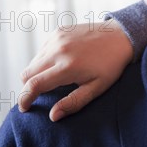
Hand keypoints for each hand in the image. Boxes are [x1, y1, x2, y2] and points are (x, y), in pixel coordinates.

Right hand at [18, 19, 133, 121]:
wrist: (121, 36)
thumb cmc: (111, 65)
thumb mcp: (97, 87)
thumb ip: (73, 102)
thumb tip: (52, 116)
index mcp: (67, 67)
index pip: (34, 85)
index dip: (25, 99)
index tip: (25, 108)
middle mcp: (58, 50)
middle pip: (27, 73)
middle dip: (29, 86)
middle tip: (41, 94)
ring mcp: (57, 38)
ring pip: (34, 61)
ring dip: (38, 72)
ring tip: (55, 78)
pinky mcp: (59, 31)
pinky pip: (43, 49)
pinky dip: (46, 59)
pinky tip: (62, 62)